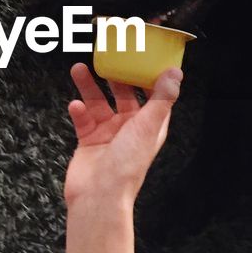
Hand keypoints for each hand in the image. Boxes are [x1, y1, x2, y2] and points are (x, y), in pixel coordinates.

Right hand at [64, 63, 181, 208]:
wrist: (99, 196)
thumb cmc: (126, 165)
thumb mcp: (148, 126)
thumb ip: (162, 97)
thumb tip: (176, 72)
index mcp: (149, 126)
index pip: (152, 95)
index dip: (148, 76)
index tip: (141, 56)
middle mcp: (129, 129)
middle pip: (122, 96)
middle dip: (114, 78)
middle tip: (106, 59)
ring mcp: (108, 135)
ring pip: (98, 103)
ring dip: (88, 87)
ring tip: (79, 69)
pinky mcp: (88, 141)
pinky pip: (83, 119)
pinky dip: (78, 110)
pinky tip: (75, 105)